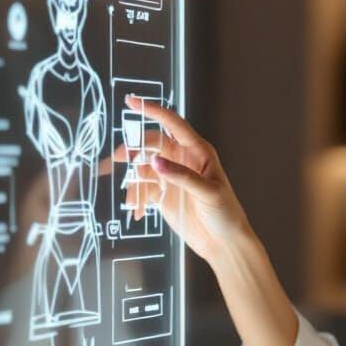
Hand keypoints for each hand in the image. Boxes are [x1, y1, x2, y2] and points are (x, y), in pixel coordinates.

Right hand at [99, 97, 253, 264]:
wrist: (224, 243)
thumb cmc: (226, 213)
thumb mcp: (208, 192)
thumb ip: (182, 176)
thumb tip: (155, 161)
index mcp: (198, 152)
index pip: (173, 125)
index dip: (153, 111)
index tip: (132, 102)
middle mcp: (183, 160)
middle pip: (152, 145)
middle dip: (134, 149)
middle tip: (119, 158)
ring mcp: (171, 177)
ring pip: (143, 168)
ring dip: (132, 179)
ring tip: (130, 198)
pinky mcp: (163, 195)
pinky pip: (143, 190)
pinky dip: (137, 198)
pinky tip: (137, 213)